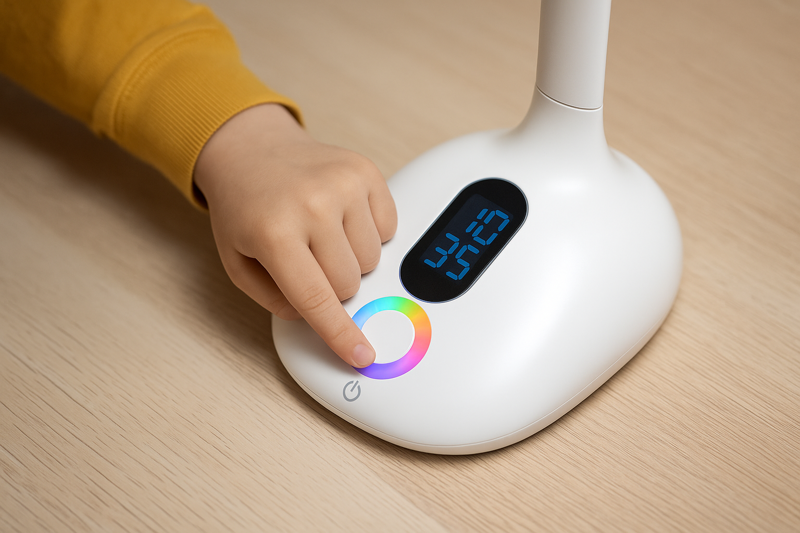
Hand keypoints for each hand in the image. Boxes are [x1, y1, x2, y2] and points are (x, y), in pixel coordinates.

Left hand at [194, 104, 396, 366]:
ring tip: (321, 235)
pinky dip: (367, 234)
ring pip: (372, 261)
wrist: (251, 149)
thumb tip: (318, 318)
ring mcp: (344, 185)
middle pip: (349, 285)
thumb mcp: (237, 262)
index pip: (317, 299)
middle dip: (331, 285)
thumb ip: (275, 300)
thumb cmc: (243, 206)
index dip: (341, 335)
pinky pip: (387, 230)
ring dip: (349, 259)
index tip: (360, 355)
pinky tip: (340, 218)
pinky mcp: (365, 173)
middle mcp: (313, 205)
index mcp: (274, 232)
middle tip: (307, 260)